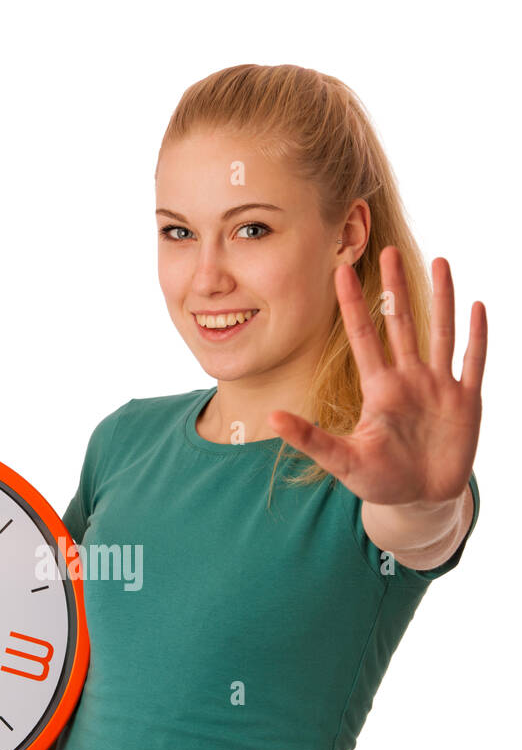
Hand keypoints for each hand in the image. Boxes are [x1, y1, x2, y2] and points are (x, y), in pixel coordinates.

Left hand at [268, 247, 484, 505]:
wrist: (419, 500)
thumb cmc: (380, 480)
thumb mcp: (343, 461)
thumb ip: (311, 438)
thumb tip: (272, 417)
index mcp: (380, 389)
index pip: (364, 337)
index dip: (353, 305)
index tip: (340, 271)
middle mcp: (409, 380)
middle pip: (402, 323)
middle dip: (395, 288)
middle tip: (387, 249)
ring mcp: (438, 388)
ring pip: (440, 333)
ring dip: (442, 299)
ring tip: (440, 261)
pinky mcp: (465, 403)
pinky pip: (472, 363)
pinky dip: (477, 337)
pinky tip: (476, 307)